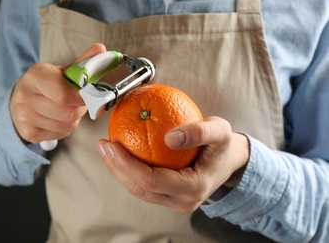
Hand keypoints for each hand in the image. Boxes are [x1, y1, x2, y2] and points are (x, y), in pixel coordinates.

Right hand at [10, 43, 105, 142]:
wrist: (21, 99)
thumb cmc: (46, 85)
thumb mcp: (62, 71)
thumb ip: (83, 63)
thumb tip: (101, 49)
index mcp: (36, 75)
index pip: (63, 93)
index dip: (81, 97)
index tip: (86, 94)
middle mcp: (26, 96)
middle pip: (68, 112)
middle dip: (79, 109)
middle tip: (76, 102)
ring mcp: (24, 116)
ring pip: (66, 125)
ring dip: (73, 119)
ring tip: (66, 109)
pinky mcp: (28, 132)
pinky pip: (61, 134)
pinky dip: (65, 129)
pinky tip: (58, 119)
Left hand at [97, 116, 249, 212]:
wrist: (230, 161)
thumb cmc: (224, 145)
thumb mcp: (220, 131)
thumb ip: (200, 132)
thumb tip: (170, 137)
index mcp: (194, 187)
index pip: (151, 181)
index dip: (127, 165)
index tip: (111, 144)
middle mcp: (183, 201)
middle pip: (140, 189)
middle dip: (116, 169)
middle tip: (102, 145)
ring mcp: (176, 202)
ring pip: (139, 191)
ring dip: (119, 171)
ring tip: (106, 149)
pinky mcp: (170, 197)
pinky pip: (144, 186)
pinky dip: (129, 171)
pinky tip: (120, 154)